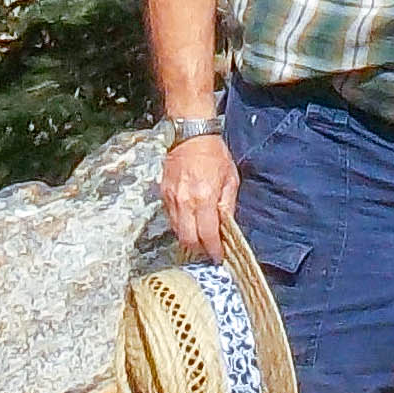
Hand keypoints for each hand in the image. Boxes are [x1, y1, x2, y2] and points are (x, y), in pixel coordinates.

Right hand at [160, 134, 237, 262]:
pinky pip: (170, 218)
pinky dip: (180, 225)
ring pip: (177, 231)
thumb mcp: (230, 179)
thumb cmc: (214, 155)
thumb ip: (227, 205)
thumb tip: (226, 226)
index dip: (213, 249)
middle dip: (199, 249)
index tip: (218, 257)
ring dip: (188, 239)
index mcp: (204, 197)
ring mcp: (171, 198)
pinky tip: (190, 224)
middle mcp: (185, 201)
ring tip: (200, 240)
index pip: (208, 234)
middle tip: (208, 251)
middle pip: (188, 238)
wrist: (190, 135)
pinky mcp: (163, 194)